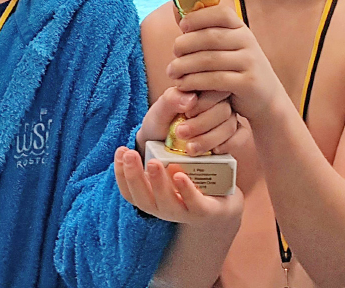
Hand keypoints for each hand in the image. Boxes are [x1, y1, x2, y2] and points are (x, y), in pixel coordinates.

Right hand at [114, 147, 243, 229]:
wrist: (224, 204)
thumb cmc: (191, 183)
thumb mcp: (171, 170)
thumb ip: (159, 157)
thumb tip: (147, 133)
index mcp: (152, 198)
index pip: (129, 191)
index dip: (120, 172)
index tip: (120, 150)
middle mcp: (163, 208)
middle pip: (142, 198)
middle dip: (133, 176)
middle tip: (130, 154)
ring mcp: (183, 212)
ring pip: (165, 202)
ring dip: (157, 183)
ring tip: (153, 163)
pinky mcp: (205, 212)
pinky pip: (194, 203)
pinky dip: (186, 190)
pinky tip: (180, 175)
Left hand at [136, 87, 239, 155]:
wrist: (158, 145)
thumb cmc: (160, 122)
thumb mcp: (159, 110)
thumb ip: (171, 100)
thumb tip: (192, 99)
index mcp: (203, 88)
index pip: (215, 88)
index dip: (202, 104)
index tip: (185, 114)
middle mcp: (218, 101)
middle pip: (224, 109)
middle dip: (202, 124)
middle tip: (181, 133)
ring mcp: (226, 119)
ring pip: (231, 125)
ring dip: (210, 138)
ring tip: (189, 148)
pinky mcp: (230, 136)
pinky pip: (240, 138)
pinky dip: (229, 145)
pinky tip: (213, 151)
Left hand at [168, 4, 281, 122]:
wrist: (266, 99)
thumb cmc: (236, 70)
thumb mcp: (227, 48)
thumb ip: (205, 32)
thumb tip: (175, 8)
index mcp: (241, 28)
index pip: (221, 13)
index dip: (198, 17)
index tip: (182, 26)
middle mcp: (248, 41)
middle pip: (209, 37)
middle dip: (185, 44)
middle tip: (173, 54)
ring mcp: (250, 62)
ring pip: (208, 60)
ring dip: (184, 65)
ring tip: (172, 72)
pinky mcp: (248, 83)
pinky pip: (214, 80)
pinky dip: (194, 82)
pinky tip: (182, 85)